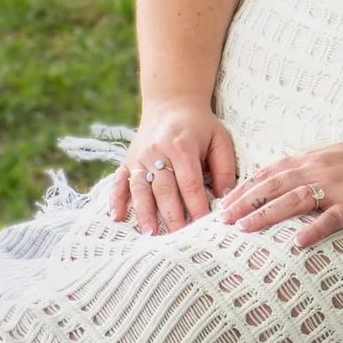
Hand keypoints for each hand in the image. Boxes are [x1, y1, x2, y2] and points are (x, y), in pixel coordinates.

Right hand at [111, 104, 238, 234]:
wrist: (171, 103)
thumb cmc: (201, 126)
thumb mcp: (220, 139)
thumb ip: (225, 168)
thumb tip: (227, 198)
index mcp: (182, 146)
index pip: (190, 183)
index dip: (197, 206)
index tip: (205, 225)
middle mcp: (157, 152)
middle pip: (164, 189)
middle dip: (172, 215)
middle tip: (179, 239)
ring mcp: (139, 157)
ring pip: (140, 188)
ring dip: (144, 212)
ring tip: (149, 233)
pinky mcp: (128, 160)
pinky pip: (118, 181)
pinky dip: (115, 199)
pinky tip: (116, 217)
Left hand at [221, 142, 342, 249]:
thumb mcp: (336, 155)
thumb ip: (310, 165)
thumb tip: (284, 175)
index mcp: (314, 159)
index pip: (271, 172)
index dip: (246, 186)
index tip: (225, 201)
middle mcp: (321, 171)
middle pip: (275, 185)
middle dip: (246, 201)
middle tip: (222, 219)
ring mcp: (338, 188)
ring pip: (294, 200)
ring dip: (267, 214)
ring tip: (244, 228)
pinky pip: (330, 219)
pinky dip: (312, 230)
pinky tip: (296, 243)